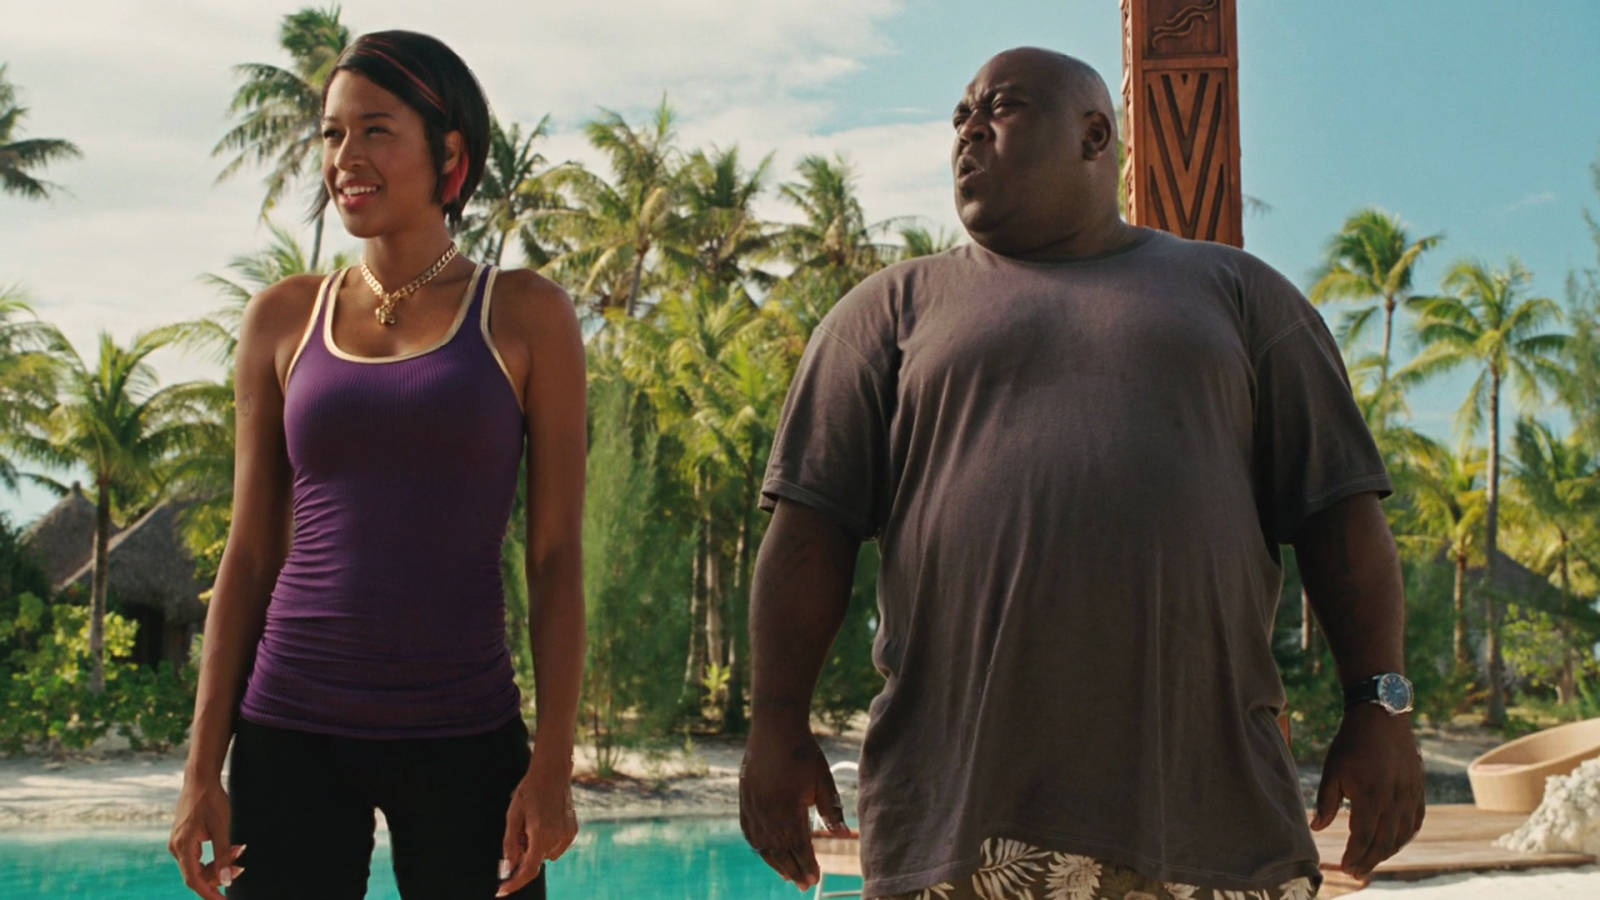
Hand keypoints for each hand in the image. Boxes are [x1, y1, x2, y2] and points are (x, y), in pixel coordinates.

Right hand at [169, 774, 244, 899]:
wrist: (200, 779)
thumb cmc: (211, 799)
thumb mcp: (221, 827)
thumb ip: (224, 854)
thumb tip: (227, 878)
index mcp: (182, 845)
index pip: (194, 880)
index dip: (208, 893)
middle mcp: (176, 847)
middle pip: (197, 874)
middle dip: (219, 874)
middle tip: (241, 866)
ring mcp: (178, 843)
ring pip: (198, 866)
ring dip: (218, 864)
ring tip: (239, 850)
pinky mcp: (183, 839)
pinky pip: (197, 856)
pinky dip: (213, 856)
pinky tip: (231, 848)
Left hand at [497, 750, 577, 897]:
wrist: (553, 772)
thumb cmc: (529, 791)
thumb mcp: (513, 816)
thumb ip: (510, 845)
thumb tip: (507, 869)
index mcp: (541, 834)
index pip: (528, 870)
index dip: (514, 883)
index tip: (502, 890)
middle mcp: (557, 837)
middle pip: (535, 860)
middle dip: (523, 854)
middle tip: (519, 831)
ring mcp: (567, 835)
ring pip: (545, 854)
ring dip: (535, 847)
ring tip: (532, 823)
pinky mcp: (572, 831)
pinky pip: (555, 847)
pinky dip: (546, 841)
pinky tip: (544, 821)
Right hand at [739, 721, 849, 889]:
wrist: (775, 727)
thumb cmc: (803, 752)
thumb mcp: (823, 780)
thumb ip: (831, 810)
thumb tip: (844, 835)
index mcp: (788, 808)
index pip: (799, 845)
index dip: (807, 863)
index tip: (816, 878)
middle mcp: (767, 811)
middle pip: (780, 850)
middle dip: (793, 869)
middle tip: (804, 885)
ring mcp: (753, 805)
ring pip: (762, 843)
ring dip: (775, 862)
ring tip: (787, 875)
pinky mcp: (745, 798)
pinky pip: (749, 830)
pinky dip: (757, 845)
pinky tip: (765, 852)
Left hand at [1310, 704, 1425, 878]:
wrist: (1381, 716)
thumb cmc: (1351, 743)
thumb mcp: (1332, 771)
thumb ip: (1326, 802)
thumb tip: (1317, 828)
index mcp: (1371, 798)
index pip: (1363, 838)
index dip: (1354, 856)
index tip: (1344, 868)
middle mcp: (1394, 801)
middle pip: (1384, 843)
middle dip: (1369, 861)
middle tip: (1355, 872)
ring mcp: (1410, 796)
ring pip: (1402, 835)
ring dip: (1387, 852)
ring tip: (1371, 860)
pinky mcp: (1418, 789)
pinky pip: (1416, 821)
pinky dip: (1405, 836)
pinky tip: (1395, 842)